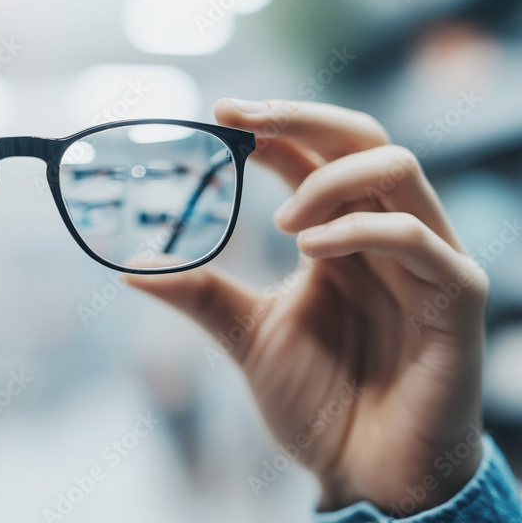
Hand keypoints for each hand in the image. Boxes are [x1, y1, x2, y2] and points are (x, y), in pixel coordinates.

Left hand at [127, 99, 486, 512]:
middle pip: (362, 138)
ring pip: (396, 168)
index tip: (217, 113)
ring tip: (280, 222)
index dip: (272, 124)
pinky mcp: (455, 295)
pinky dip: (357, 229)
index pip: (314, 154)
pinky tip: (310, 251)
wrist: (367, 472)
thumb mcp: (248, 335)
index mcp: (341, 235)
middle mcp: (385, 234)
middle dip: (300, 118)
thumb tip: (129, 267)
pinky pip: (415, 234)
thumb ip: (200, 293)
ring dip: (328, 178)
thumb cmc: (321, 403)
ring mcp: (426, 260)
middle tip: (242, 120)